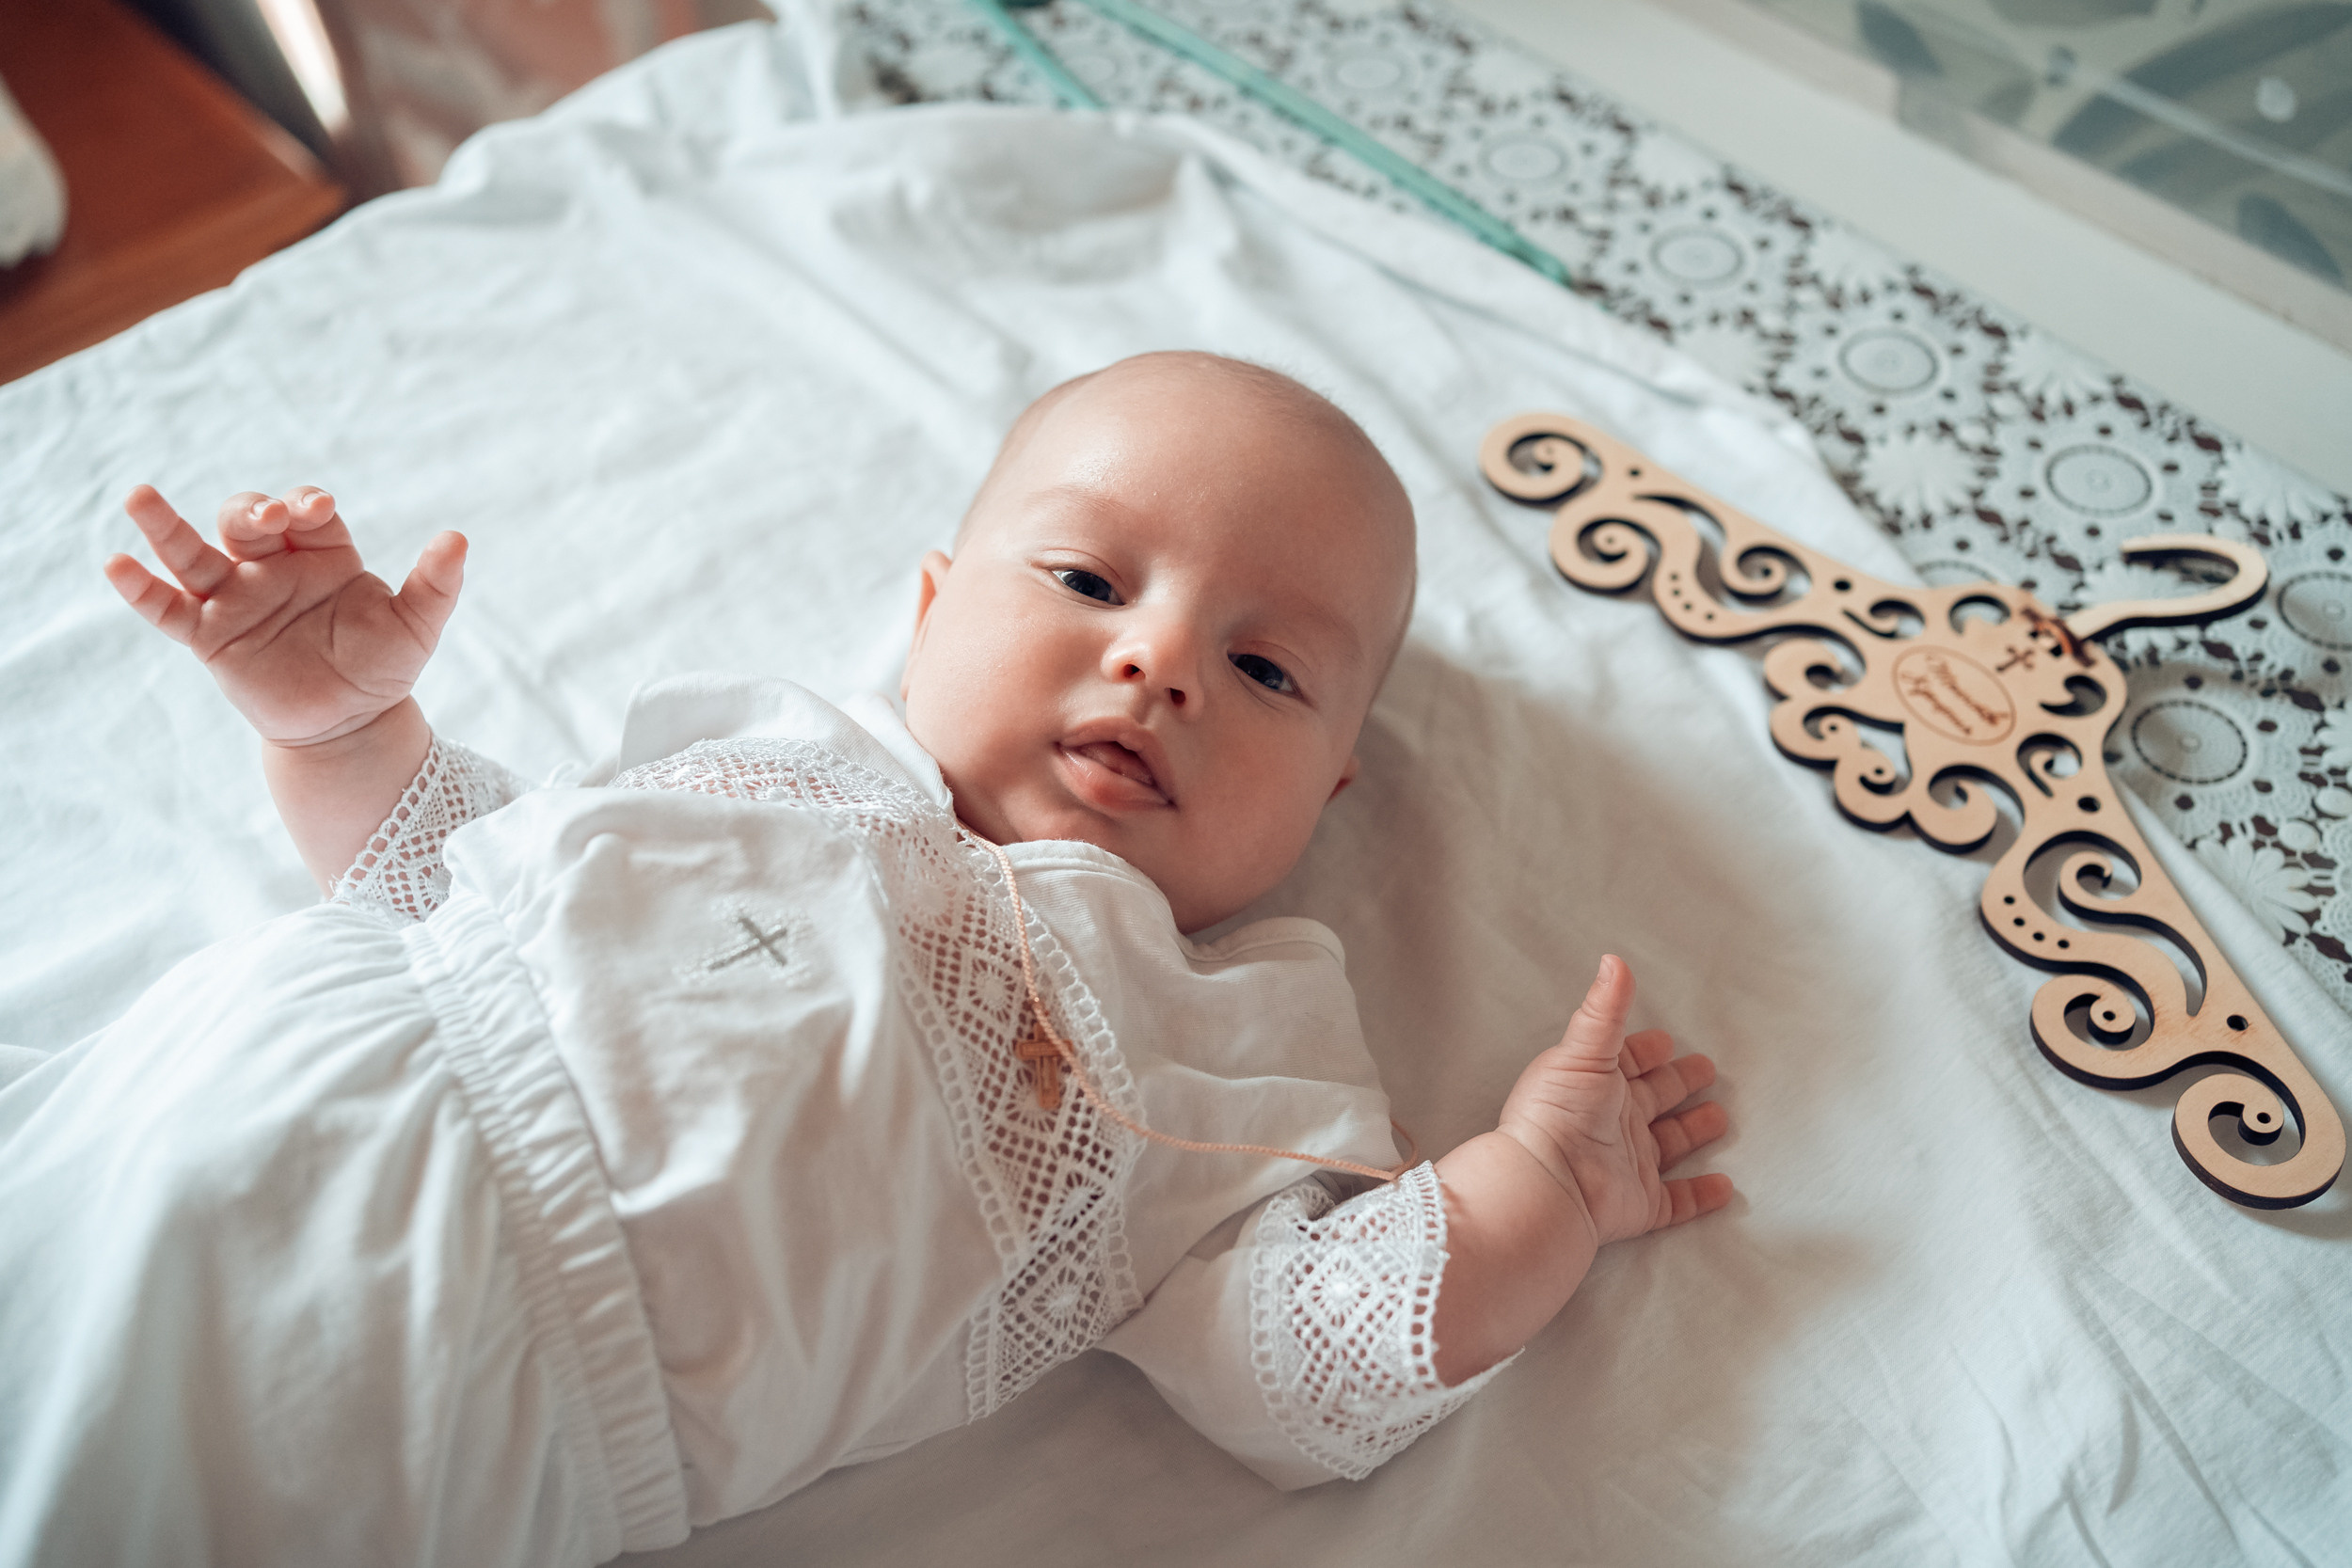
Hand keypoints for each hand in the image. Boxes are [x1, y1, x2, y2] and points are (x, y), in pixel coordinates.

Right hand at [105, 486, 464, 747]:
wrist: (349, 726)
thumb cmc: (381, 669)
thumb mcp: (415, 627)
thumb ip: (435, 585)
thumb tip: (457, 539)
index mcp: (322, 553)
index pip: (305, 512)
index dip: (305, 504)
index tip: (315, 511)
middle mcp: (272, 567)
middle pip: (246, 519)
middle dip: (252, 510)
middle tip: (267, 517)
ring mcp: (235, 599)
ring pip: (192, 553)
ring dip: (164, 525)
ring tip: (139, 496)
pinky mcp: (209, 636)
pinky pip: (168, 609)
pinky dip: (142, 589)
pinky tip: (116, 564)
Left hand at [1496, 954, 1731, 1247]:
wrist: (1548, 1182)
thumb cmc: (1559, 1111)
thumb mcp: (1583, 1051)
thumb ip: (1605, 1010)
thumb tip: (1613, 958)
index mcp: (1596, 1085)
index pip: (1628, 1062)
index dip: (1647, 1051)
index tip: (1668, 1041)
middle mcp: (1612, 1123)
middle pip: (1653, 1099)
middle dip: (1678, 1084)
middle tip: (1707, 1071)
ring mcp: (1627, 1164)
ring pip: (1667, 1145)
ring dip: (1692, 1132)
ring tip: (1721, 1117)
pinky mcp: (1639, 1204)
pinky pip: (1676, 1201)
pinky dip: (1701, 1195)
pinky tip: (1725, 1186)